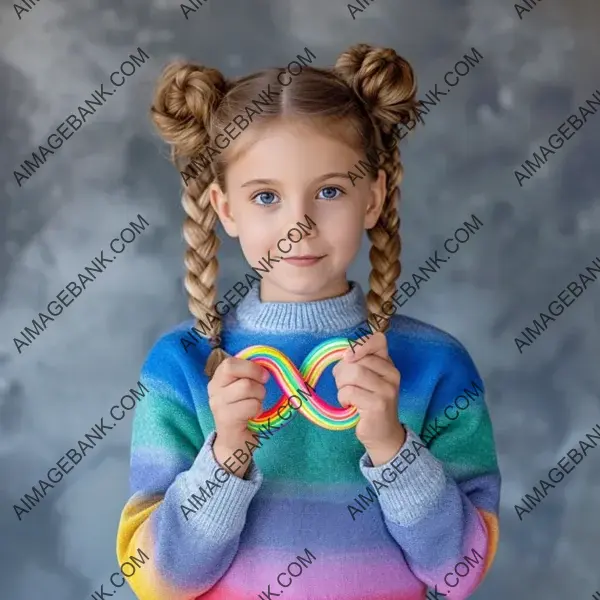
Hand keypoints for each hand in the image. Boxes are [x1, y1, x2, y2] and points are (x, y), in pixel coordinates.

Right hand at [207, 357, 269, 477]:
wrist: (234, 442)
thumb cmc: (243, 411)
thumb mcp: (243, 388)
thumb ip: (249, 374)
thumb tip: (267, 363)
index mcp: (217, 379)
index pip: (230, 363)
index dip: (250, 367)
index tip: (262, 376)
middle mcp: (214, 390)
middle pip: (241, 376)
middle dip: (258, 382)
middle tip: (260, 392)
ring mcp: (218, 405)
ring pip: (247, 387)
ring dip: (259, 397)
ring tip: (255, 405)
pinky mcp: (225, 419)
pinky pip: (251, 405)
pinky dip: (258, 410)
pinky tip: (253, 416)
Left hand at [332, 332, 404, 465]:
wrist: (383, 434)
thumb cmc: (370, 403)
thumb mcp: (368, 379)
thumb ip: (359, 363)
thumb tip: (344, 354)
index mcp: (389, 365)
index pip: (378, 340)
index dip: (359, 345)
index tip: (349, 358)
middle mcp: (392, 374)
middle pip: (357, 360)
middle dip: (341, 371)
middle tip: (343, 384)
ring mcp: (387, 390)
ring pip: (353, 373)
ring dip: (341, 385)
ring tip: (346, 394)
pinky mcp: (378, 404)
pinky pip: (350, 391)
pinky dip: (343, 398)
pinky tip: (349, 405)